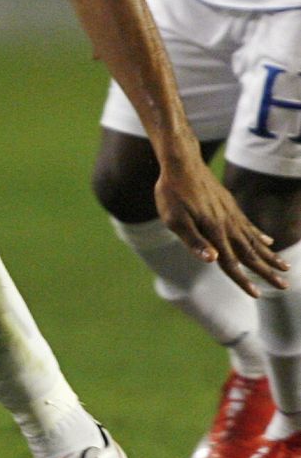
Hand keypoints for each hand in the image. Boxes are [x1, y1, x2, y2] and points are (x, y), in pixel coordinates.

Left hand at [154, 165, 288, 296]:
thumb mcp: (174, 219)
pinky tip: (269, 241)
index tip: (257, 294)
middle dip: (267, 272)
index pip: (231, 262)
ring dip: (269, 255)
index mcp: (214, 232)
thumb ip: (193, 240)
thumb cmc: (173, 193)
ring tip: (285, 267)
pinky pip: (249, 225)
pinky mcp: (229, 205)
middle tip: (285, 286)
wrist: (181, 162)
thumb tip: (212, 260)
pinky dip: (260, 235)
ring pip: (254, 240)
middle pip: (250, 254)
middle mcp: (227, 225)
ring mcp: (230, 214)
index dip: (243, 280)